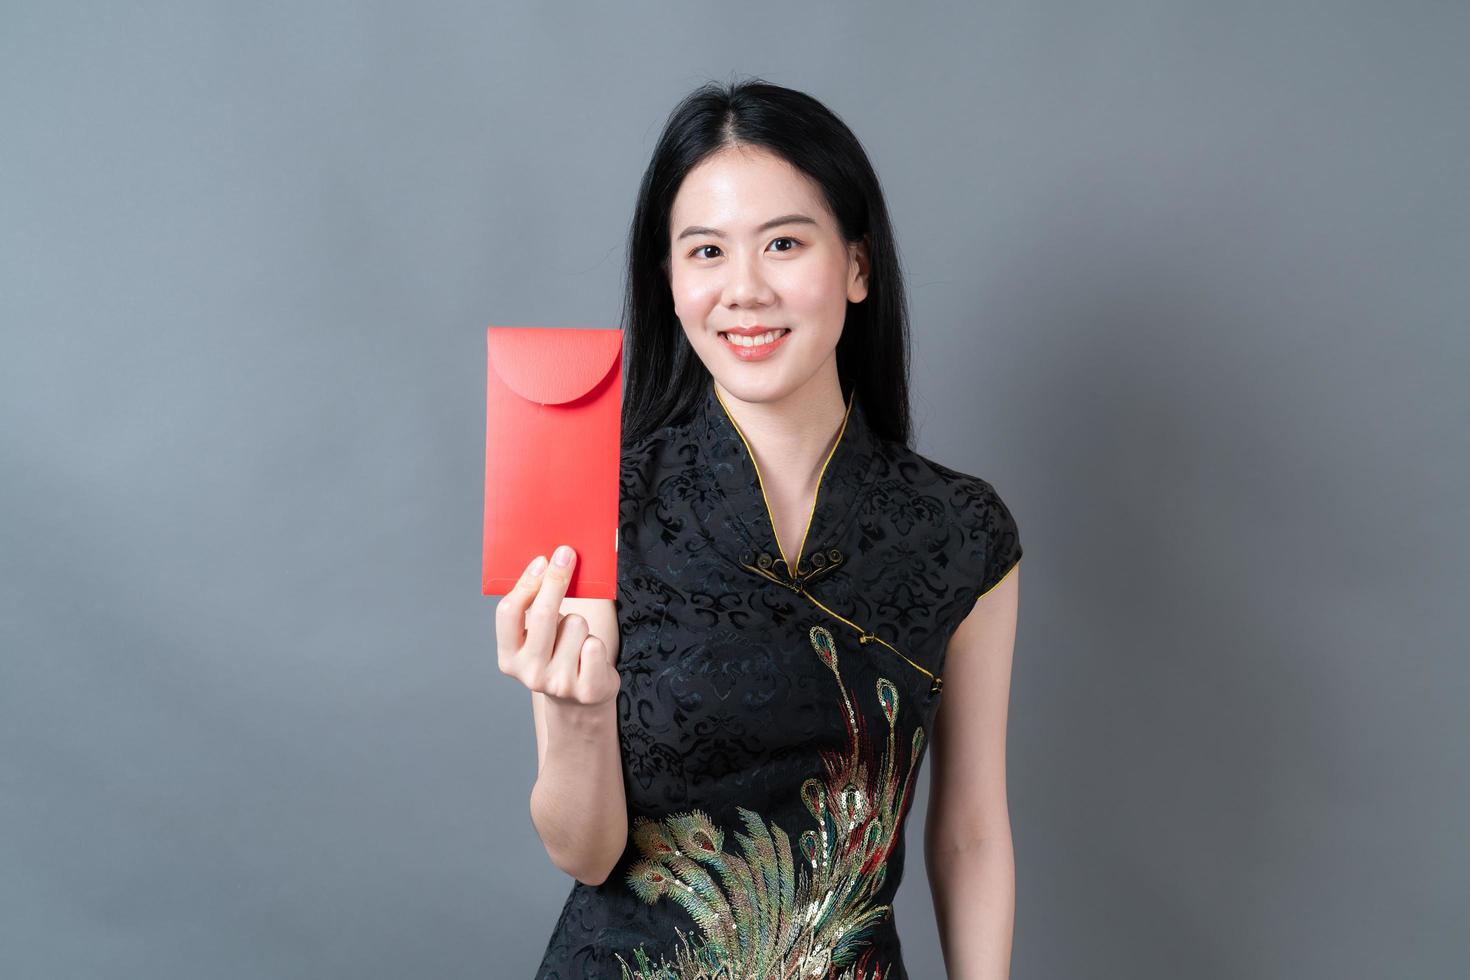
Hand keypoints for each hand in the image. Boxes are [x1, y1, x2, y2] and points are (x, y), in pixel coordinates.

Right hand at [496, 546, 620, 707]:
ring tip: (576, 640)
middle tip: (566, 554)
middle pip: (542, 613)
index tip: (541, 560)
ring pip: (575, 624)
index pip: (509, 612)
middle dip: (556, 579)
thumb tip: (553, 559)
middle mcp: (529, 673)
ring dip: (580, 623)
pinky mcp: (586, 689)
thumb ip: (535, 607)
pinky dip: (595, 642)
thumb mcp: (538, 637)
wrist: (580, 702)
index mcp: (509, 657)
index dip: (526, 582)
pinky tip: (589, 655)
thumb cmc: (557, 655)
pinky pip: (594, 645)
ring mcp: (558, 684)